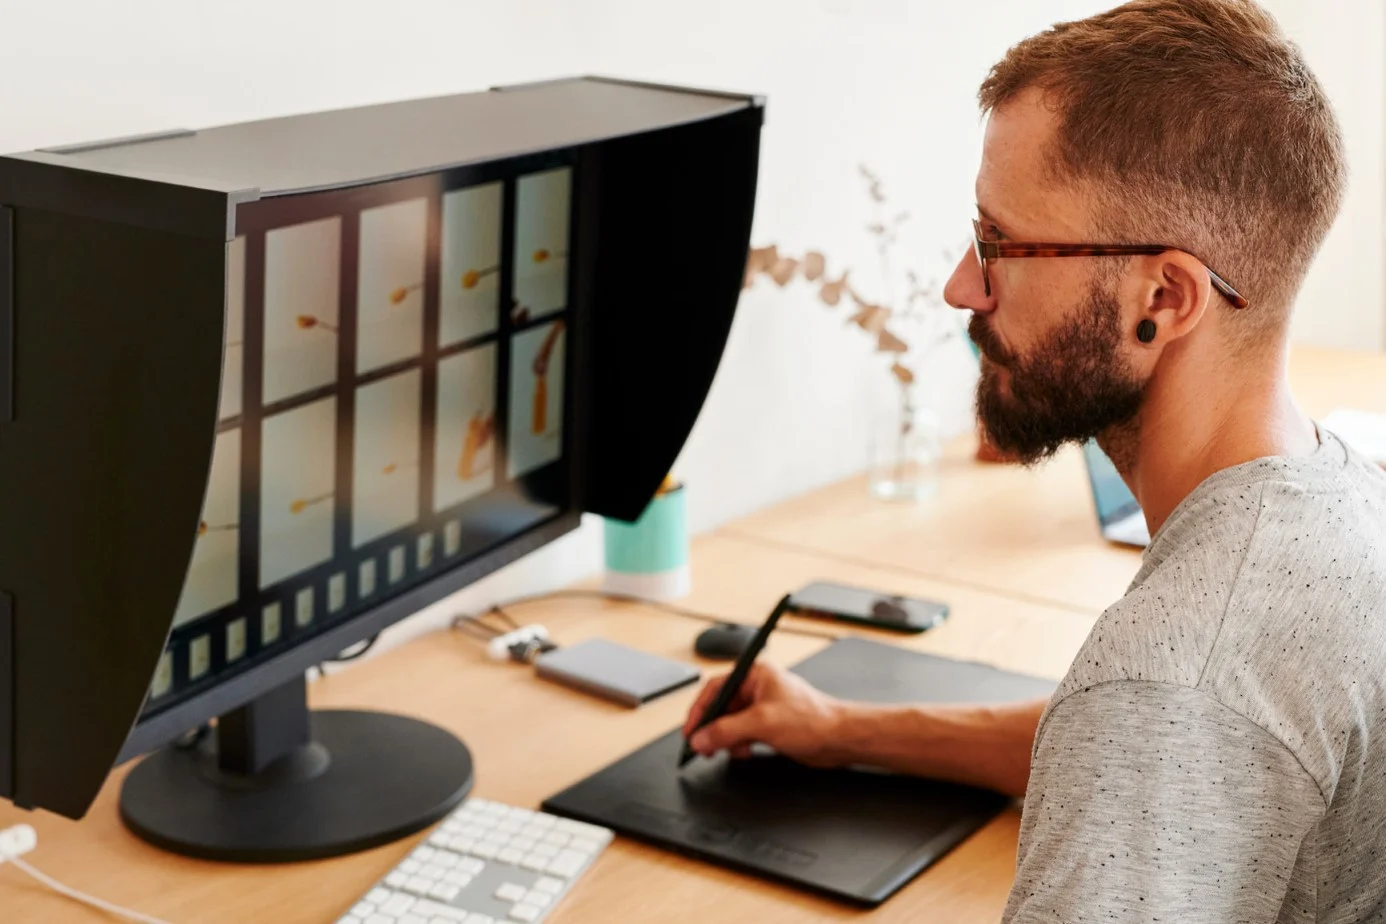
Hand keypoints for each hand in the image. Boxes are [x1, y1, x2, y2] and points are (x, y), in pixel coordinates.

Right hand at [681, 662, 849, 767]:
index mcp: (755, 674)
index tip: (690, 730)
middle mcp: (758, 688)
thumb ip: (726, 730)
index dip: (700, 710)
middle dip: (713, 728)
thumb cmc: (813, 719)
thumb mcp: (761, 723)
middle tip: (703, 745)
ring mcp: (763, 707)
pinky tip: (745, 751)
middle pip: (722, 707)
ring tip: (729, 749)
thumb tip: (701, 737)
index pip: (715, 688)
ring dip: (727, 739)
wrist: (839, 738)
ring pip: (731, 723)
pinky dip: (739, 744)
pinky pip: (743, 734)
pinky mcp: (769, 725)